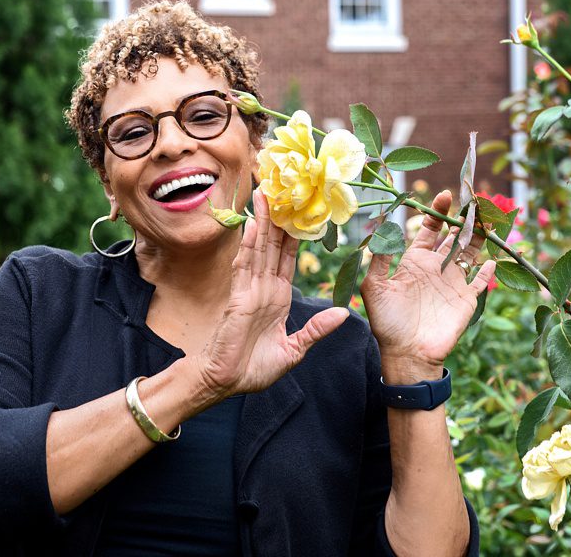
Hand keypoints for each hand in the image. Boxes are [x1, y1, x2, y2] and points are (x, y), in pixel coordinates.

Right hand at [197, 189, 348, 397]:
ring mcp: (250, 290)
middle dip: (277, 217)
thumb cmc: (254, 368)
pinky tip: (253, 226)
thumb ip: (316, 330)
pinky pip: (244, 267)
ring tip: (265, 194)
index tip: (300, 209)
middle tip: (280, 187)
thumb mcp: (294, 349)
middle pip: (272, 245)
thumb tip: (343, 313)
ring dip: (262, 222)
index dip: (294, 233)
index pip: (288, 257)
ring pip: (258, 248)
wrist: (227, 383)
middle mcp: (264, 288)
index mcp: (278, 296)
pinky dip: (249, 246)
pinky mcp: (238, 299)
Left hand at [360, 190, 495, 382]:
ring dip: (479, 235)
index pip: (428, 230)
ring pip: (470, 252)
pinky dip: (488, 268)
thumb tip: (379, 230)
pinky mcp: (466, 298)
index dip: (437, 213)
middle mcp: (435, 268)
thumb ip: (379, 259)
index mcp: (414, 262)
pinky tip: (493, 256)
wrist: (406, 353)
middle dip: (463, 218)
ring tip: (487, 218)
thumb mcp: (374, 287)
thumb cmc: (387, 322)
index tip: (445, 196)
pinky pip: (481, 279)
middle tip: (473, 200)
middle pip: (453, 236)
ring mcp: (453, 282)